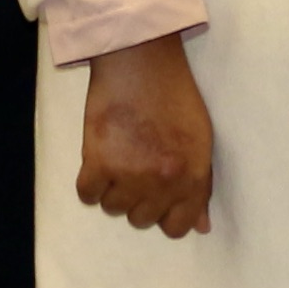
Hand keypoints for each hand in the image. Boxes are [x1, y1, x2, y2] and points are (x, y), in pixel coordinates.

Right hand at [76, 34, 217, 237]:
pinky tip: (100, 157)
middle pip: (141, 219)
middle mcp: (163, 182)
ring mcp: (129, 174)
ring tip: (121, 154)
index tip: (159, 197)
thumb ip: (200, 185)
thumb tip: (200, 226)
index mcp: (193, 176)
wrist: (141, 60)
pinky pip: (87, 195)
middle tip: (138, 165)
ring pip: (113, 208)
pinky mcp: (97, 163)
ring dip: (114, 188)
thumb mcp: (201, 138)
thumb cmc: (175, 94)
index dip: (166, 213)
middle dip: (139, 197)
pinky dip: (91, 181)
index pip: (177, 227)